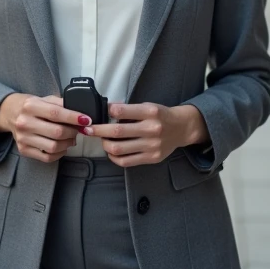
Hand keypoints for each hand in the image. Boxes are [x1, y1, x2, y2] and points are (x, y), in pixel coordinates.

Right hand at [0, 93, 90, 162]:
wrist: (9, 113)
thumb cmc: (31, 106)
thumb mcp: (44, 99)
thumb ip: (61, 104)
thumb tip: (81, 113)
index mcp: (31, 106)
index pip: (56, 113)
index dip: (74, 118)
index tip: (86, 120)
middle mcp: (24, 122)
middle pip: (57, 132)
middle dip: (73, 132)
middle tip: (79, 129)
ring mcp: (23, 138)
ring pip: (53, 147)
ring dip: (68, 144)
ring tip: (71, 138)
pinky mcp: (23, 150)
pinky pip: (47, 157)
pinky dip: (59, 153)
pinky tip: (62, 146)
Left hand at [83, 103, 206, 167]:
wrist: (182, 128)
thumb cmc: (161, 115)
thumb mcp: (147, 106)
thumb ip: (129, 110)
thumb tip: (106, 111)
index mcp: (150, 112)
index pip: (121, 111)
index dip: (105, 112)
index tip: (96, 113)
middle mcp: (151, 129)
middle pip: (116, 132)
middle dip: (98, 130)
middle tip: (87, 128)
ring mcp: (151, 146)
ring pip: (119, 149)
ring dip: (104, 144)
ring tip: (102, 140)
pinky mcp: (151, 158)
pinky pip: (126, 161)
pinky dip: (114, 157)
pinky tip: (111, 151)